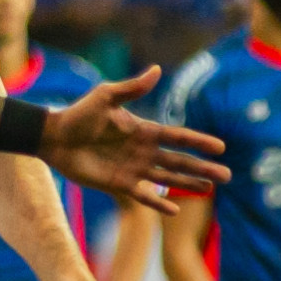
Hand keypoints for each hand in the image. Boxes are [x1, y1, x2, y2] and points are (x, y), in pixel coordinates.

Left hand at [41, 69, 228, 212]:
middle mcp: (143, 151)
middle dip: (203, 168)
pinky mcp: (118, 184)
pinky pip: (143, 195)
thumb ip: (131, 88)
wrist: (54, 137)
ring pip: (168, 178)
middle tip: (227, 176)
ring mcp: (133, 169)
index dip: (199, 142)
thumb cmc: (78, 114)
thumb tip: (157, 70)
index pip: (178, 137)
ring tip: (210, 189)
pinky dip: (158, 202)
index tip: (220, 147)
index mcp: (144, 130)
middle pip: (179, 161)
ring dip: (188, 184)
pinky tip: (174, 210)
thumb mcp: (105, 97)